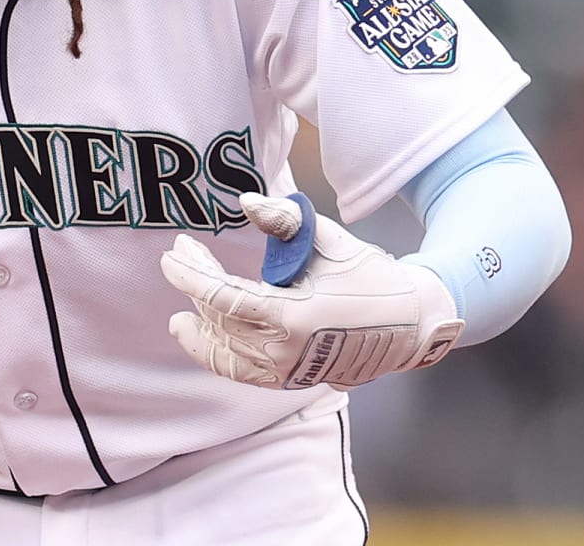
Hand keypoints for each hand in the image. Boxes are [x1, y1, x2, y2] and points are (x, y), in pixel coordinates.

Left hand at [160, 193, 461, 390]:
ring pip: (226, 354)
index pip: (224, 297)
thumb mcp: (329, 240)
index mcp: (294, 315)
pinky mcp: (294, 380)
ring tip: (180, 316)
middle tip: (182, 257)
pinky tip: (206, 340)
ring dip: (200, 332)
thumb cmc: (369, 275)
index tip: (172, 255)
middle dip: (193, 287)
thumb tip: (246, 203)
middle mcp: (287, 350)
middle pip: (220, 321)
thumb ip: (285, 221)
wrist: (411, 323)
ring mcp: (290, 370)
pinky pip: (244, 373)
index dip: (192, 275)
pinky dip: (220, 358)